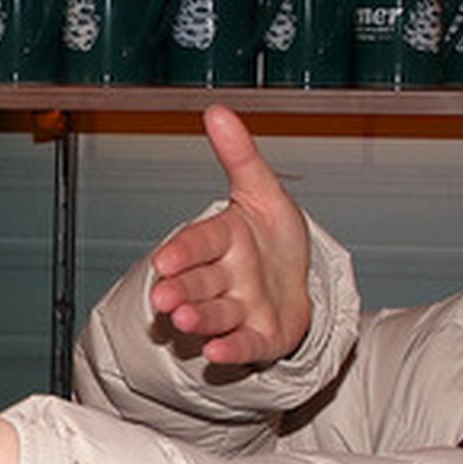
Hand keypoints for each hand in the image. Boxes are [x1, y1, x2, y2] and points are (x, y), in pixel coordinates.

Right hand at [139, 104, 315, 367]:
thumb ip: (239, 155)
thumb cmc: (273, 238)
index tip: (165, 259)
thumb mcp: (263, 191)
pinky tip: (217, 352)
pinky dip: (230, 349)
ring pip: (215, 314)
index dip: (184, 251)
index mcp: (222, 239)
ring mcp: (239, 309)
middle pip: (199, 282)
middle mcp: (225, 277)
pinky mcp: (258, 337)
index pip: (199, 242)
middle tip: (162, 297)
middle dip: (180, 289)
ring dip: (198, 318)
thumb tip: (217, 110)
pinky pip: (243, 343)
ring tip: (183, 320)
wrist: (300, 281)